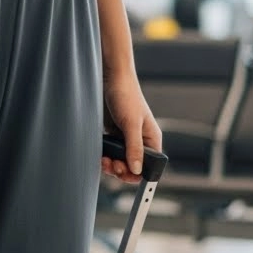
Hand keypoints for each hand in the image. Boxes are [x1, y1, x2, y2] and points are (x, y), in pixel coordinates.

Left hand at [101, 69, 162, 184]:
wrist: (110, 78)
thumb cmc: (126, 96)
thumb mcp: (131, 124)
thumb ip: (134, 148)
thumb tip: (137, 170)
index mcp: (151, 139)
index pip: (149, 166)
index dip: (136, 174)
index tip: (123, 173)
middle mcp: (140, 141)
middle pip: (132, 167)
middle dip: (121, 169)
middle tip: (111, 164)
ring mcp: (125, 139)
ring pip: (120, 161)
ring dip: (111, 165)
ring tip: (104, 160)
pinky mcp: (113, 135)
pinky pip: (110, 153)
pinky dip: (105, 156)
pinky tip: (101, 154)